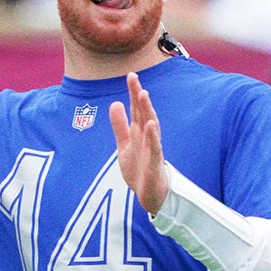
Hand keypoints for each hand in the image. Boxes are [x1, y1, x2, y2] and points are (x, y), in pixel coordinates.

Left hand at [109, 72, 168, 214]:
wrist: (150, 195)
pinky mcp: (155, 164)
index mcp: (139, 132)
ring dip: (147, 110)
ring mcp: (152, 149)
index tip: (131, 75)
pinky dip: (153, 136)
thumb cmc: (139, 169)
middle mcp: (147, 137)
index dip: (133, 93)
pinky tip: (150, 124)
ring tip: (143, 94)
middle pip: (143, 113)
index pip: (136, 109)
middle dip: (138, 95)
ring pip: (151, 126)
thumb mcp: (124, 145)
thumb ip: (119, 126)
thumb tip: (115, 103)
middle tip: (134, 77)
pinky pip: (155, 148)